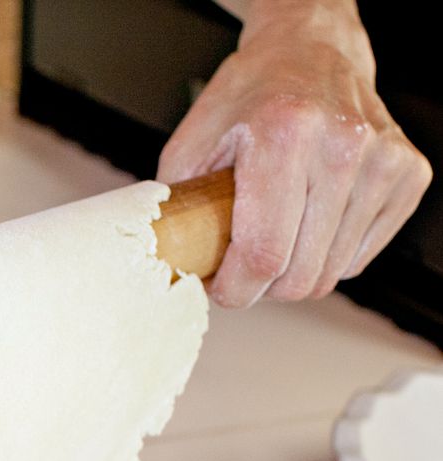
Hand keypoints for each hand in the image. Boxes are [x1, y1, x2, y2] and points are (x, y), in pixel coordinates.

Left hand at [158, 0, 431, 307]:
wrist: (308, 53)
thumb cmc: (248, 98)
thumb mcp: (190, 146)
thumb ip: (177, 210)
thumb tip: (170, 266)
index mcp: (284, 132)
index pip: (264, 252)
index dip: (236, 289)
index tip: (220, 288)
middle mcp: (342, 144)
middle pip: (301, 274)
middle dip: (262, 285)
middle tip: (241, 261)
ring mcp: (383, 160)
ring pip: (333, 273)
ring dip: (295, 270)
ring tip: (275, 233)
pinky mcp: (409, 174)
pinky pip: (360, 257)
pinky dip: (329, 254)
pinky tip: (310, 221)